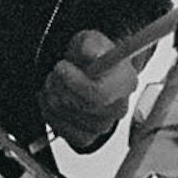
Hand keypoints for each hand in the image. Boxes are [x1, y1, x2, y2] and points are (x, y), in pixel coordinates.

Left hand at [39, 29, 145, 150]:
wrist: (89, 73)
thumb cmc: (93, 58)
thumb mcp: (90, 40)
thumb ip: (90, 44)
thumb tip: (91, 53)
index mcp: (126, 82)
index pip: (99, 93)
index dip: (75, 82)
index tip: (61, 66)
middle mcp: (118, 107)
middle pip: (81, 105)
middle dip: (60, 86)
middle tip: (55, 73)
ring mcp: (103, 125)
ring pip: (66, 115)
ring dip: (52, 97)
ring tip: (56, 84)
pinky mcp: (86, 138)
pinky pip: (61, 130)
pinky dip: (52, 113)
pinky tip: (57, 100)